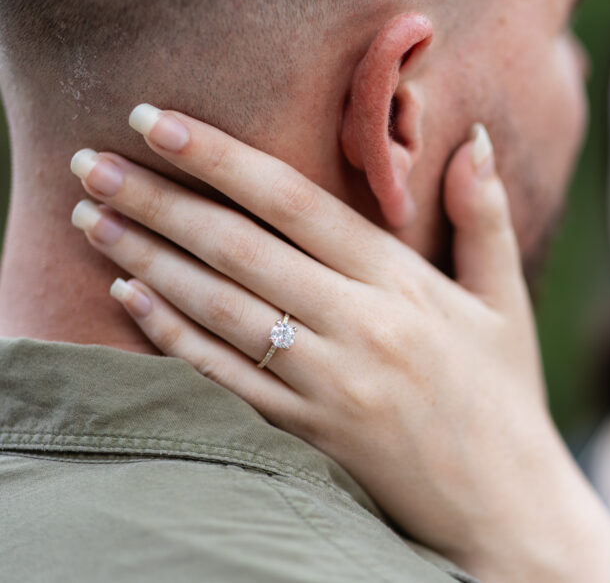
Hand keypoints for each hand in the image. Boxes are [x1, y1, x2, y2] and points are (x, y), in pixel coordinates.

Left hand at [69, 105, 609, 582]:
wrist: (503, 503)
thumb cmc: (503, 394)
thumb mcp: (504, 301)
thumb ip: (486, 216)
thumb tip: (473, 138)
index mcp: (404, 285)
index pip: (296, 204)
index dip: (221, 159)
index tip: (156, 122)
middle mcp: (359, 328)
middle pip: (240, 250)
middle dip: (158, 200)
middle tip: (90, 163)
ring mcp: (327, 384)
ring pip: (219, 309)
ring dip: (147, 260)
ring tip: (91, 219)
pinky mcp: (306, 432)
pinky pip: (225, 377)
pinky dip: (172, 336)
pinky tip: (131, 298)